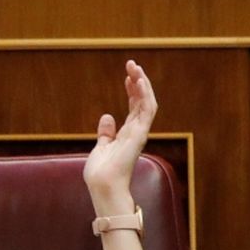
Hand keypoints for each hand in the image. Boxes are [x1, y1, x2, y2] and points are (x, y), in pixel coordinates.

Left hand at [83, 60, 157, 216]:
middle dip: (139, 81)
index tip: (128, 75)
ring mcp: (140, 132)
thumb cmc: (101, 172)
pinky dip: (145, 94)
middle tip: (132, 64)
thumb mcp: (101, 146)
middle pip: (142, 101)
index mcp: (129, 133)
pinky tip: (139, 81)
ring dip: (143, 83)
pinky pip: (147, 110)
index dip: (132, 90)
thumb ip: (106, 132)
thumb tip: (106, 116)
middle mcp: (137, 131)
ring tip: (135, 67)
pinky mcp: (140, 134)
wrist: (102, 185)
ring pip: (148, 102)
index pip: (135, 107)